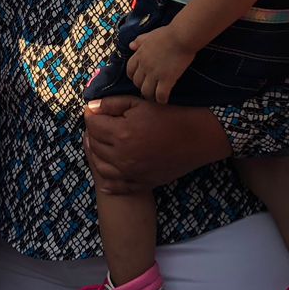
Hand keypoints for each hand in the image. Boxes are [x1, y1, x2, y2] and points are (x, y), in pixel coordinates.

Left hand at [83, 95, 228, 194]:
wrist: (197, 138)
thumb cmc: (170, 116)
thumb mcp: (140, 103)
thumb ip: (112, 104)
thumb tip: (91, 107)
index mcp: (122, 134)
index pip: (92, 125)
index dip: (91, 115)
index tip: (94, 110)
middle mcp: (123, 157)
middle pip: (94, 145)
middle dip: (93, 132)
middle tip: (98, 124)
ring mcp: (131, 173)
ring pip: (100, 166)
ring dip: (96, 154)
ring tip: (100, 143)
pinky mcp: (141, 183)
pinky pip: (115, 186)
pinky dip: (106, 179)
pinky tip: (107, 169)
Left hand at [124, 25, 196, 104]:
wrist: (181, 36)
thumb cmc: (168, 33)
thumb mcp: (150, 35)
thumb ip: (140, 41)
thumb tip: (131, 46)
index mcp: (139, 54)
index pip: (129, 70)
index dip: (133, 76)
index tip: (139, 78)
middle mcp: (144, 65)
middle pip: (137, 82)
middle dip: (141, 86)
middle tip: (149, 88)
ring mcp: (155, 73)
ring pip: (146, 91)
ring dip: (150, 95)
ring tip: (155, 96)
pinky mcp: (167, 79)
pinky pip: (160, 95)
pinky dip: (161, 99)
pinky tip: (164, 100)